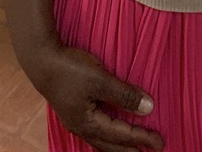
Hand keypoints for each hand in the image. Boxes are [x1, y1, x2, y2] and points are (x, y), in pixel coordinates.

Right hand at [31, 45, 164, 151]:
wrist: (41, 59)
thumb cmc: (70, 69)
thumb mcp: (100, 79)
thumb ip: (124, 94)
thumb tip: (149, 108)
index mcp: (88, 123)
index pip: (121, 134)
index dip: (142, 137)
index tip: (160, 142)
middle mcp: (81, 127)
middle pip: (110, 146)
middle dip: (131, 150)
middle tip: (151, 151)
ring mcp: (75, 120)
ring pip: (101, 141)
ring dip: (119, 145)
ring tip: (133, 148)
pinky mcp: (73, 110)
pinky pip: (95, 131)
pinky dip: (108, 135)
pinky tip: (111, 131)